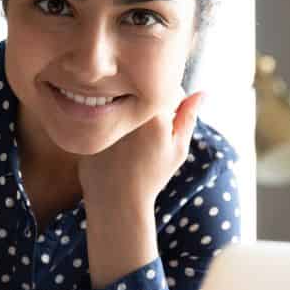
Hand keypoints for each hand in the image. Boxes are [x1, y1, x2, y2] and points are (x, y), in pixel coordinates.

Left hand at [77, 90, 204, 211]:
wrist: (117, 201)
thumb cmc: (151, 176)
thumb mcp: (177, 149)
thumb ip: (188, 117)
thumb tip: (202, 92)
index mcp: (154, 112)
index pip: (168, 89)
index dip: (172, 107)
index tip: (165, 128)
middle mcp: (127, 107)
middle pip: (143, 92)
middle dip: (149, 107)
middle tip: (146, 135)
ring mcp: (104, 113)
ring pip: (123, 99)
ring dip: (128, 111)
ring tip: (131, 141)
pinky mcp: (87, 120)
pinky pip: (102, 110)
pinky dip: (109, 121)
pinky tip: (115, 145)